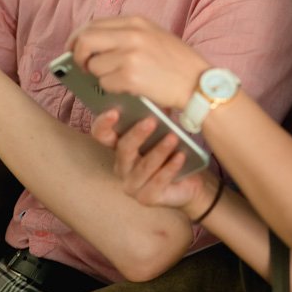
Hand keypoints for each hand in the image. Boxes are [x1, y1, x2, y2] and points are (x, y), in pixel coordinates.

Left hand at [69, 16, 209, 111]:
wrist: (198, 83)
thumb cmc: (177, 63)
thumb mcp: (154, 36)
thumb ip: (126, 34)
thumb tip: (92, 44)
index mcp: (136, 21)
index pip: (93, 24)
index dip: (78, 38)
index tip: (75, 49)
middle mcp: (132, 34)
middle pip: (85, 40)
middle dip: (78, 55)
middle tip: (82, 67)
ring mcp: (130, 55)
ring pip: (94, 66)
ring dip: (101, 77)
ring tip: (119, 79)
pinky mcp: (131, 76)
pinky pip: (105, 83)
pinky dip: (112, 89)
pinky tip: (129, 88)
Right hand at [94, 108, 217, 216]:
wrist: (190, 183)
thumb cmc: (172, 153)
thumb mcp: (164, 131)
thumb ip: (156, 116)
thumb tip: (156, 93)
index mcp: (119, 148)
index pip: (101, 135)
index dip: (104, 123)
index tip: (114, 111)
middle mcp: (122, 167)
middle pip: (123, 149)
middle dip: (137, 135)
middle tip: (151, 121)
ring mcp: (132, 185)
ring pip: (143, 166)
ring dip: (159, 151)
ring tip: (173, 138)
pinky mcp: (147, 198)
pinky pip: (158, 181)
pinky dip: (170, 167)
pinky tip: (180, 157)